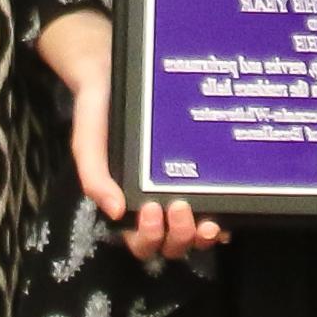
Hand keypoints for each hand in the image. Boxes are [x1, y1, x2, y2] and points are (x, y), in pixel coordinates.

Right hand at [61, 22, 224, 265]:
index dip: (148, 238)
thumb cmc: (100, 112)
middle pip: (171, 244)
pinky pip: (217, 207)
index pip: (139, 240)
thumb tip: (115, 211)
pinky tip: (228, 211)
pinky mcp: (202, 176)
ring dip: (201, 235)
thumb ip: (94, 176)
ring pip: (195, 234)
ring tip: (206, 221)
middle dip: (178, 238)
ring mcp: (181, 192)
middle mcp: (156, 204)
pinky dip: (225, 218)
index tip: (151, 210)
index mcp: (127, 203)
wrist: (116, 71)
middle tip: (180, 210)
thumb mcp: (88, 143)